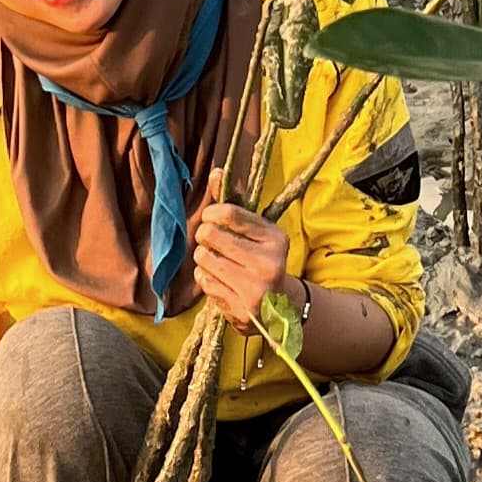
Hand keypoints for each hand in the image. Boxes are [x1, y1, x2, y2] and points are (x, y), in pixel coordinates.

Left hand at [192, 202, 292, 333]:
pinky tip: (220, 280)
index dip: (211, 212)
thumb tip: (216, 171)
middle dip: (204, 235)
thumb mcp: (256, 230)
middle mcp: (268, 264)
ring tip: (216, 261)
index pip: (230, 214)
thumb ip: (235, 202)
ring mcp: (255, 290)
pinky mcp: (240, 310)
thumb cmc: (261, 259)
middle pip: (211, 235)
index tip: (210, 217)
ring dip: (203, 257)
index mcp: (276, 238)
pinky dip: (205, 278)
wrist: (279, 307)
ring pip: (203, 258)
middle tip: (210, 240)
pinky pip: (204, 282)